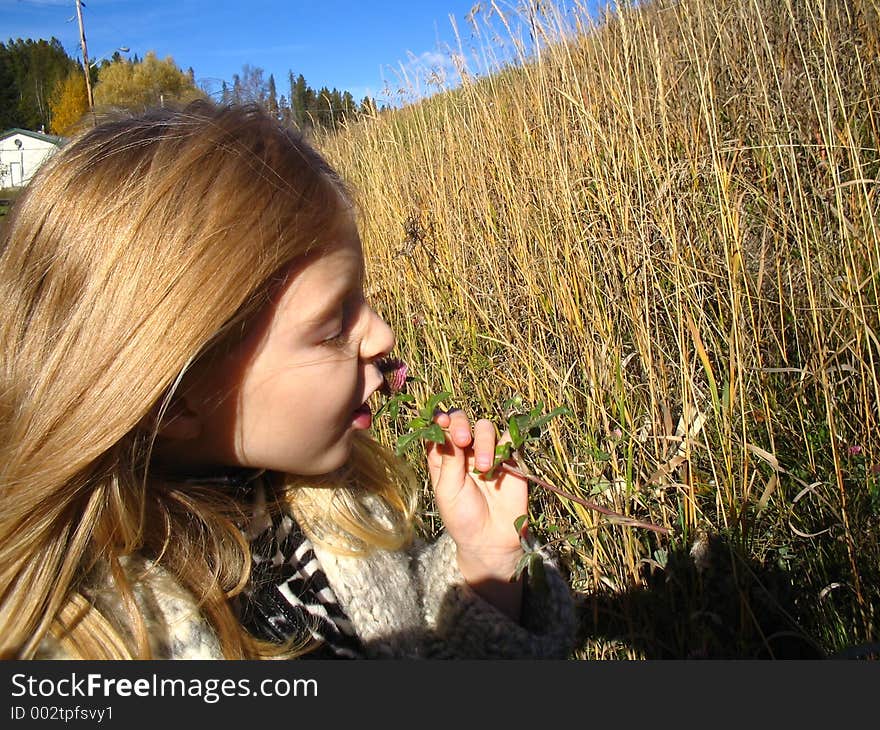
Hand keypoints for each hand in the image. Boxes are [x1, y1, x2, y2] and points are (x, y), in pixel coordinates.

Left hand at [426, 408, 527, 618]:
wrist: (491, 540)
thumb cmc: (462, 518)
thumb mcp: (447, 490)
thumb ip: (448, 460)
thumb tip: (446, 429)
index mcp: (443, 457)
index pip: (438, 428)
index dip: (439, 420)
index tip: (441, 421)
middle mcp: (464, 451)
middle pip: (461, 420)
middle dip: (460, 424)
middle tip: (463, 439)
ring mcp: (487, 452)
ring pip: (485, 427)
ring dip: (483, 441)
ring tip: (483, 467)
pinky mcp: (510, 459)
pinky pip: (510, 439)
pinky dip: (505, 444)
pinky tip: (500, 463)